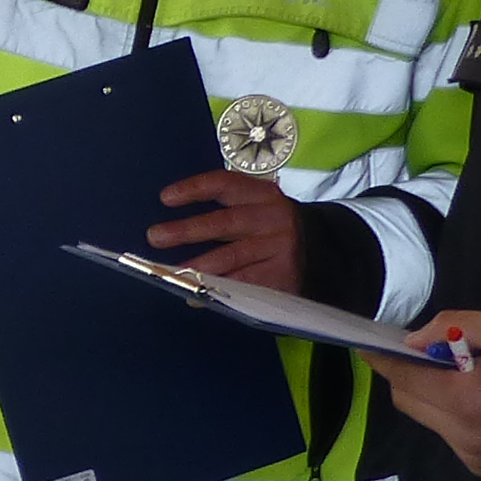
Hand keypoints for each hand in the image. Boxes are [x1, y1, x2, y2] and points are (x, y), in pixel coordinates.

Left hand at [149, 168, 303, 292]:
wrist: (325, 254)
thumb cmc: (274, 231)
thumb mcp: (259, 210)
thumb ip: (227, 213)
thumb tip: (175, 232)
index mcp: (263, 194)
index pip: (225, 184)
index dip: (194, 189)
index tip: (165, 198)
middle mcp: (272, 217)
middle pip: (224, 222)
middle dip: (187, 230)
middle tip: (155, 236)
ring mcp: (279, 247)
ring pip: (231, 256)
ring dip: (197, 266)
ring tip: (172, 273)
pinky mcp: (283, 275)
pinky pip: (243, 283)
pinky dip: (216, 290)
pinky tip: (196, 295)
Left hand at [380, 310, 480, 476]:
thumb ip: (451, 327)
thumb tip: (415, 340)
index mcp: (465, 402)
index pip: (404, 379)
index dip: (383, 359)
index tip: (368, 345)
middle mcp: (461, 437)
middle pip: (408, 402)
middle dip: (410, 375)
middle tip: (432, 352)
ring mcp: (472, 457)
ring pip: (427, 420)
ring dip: (432, 394)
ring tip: (466, 374)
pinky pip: (449, 435)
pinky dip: (451, 414)